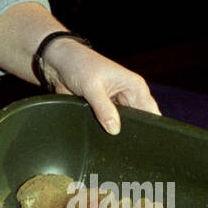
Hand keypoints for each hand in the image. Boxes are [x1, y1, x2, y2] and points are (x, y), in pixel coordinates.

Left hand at [40, 37, 159, 134]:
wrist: (56, 62)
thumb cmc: (78, 65)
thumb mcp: (92, 86)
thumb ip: (104, 109)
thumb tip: (115, 130)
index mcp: (135, 87)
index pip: (150, 112)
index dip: (149, 128)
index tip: (142, 142)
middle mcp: (128, 96)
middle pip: (137, 123)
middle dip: (130, 133)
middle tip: (121, 145)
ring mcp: (115, 105)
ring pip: (121, 126)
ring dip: (115, 132)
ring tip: (107, 139)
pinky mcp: (102, 111)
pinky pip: (107, 125)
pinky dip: (103, 131)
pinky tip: (99, 137)